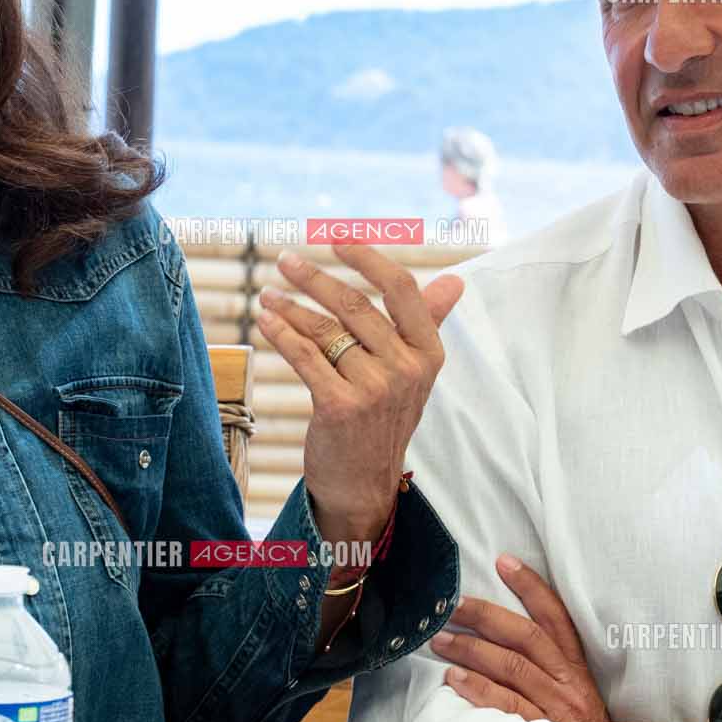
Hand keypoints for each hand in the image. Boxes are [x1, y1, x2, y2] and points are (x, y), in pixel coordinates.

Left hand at [256, 243, 463, 543]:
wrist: (364, 483)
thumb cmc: (386, 419)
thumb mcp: (414, 372)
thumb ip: (429, 322)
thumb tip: (456, 281)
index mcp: (429, 353)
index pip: (401, 290)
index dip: (368, 259)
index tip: (337, 238)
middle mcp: (407, 369)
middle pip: (355, 305)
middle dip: (314, 278)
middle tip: (285, 260)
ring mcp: (375, 389)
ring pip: (325, 331)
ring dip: (290, 307)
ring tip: (268, 294)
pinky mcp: (341, 407)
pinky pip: (306, 357)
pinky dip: (281, 333)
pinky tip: (265, 319)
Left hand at [433, 555, 609, 721]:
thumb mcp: (576, 703)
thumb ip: (547, 674)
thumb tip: (501, 641)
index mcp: (577, 672)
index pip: (556, 619)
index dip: (531, 587)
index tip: (503, 561)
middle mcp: (570, 686)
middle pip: (525, 638)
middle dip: (486, 615)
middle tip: (451, 604)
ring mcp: (557, 711)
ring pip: (512, 668)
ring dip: (472, 649)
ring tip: (440, 639)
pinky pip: (507, 708)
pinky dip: (479, 691)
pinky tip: (454, 680)